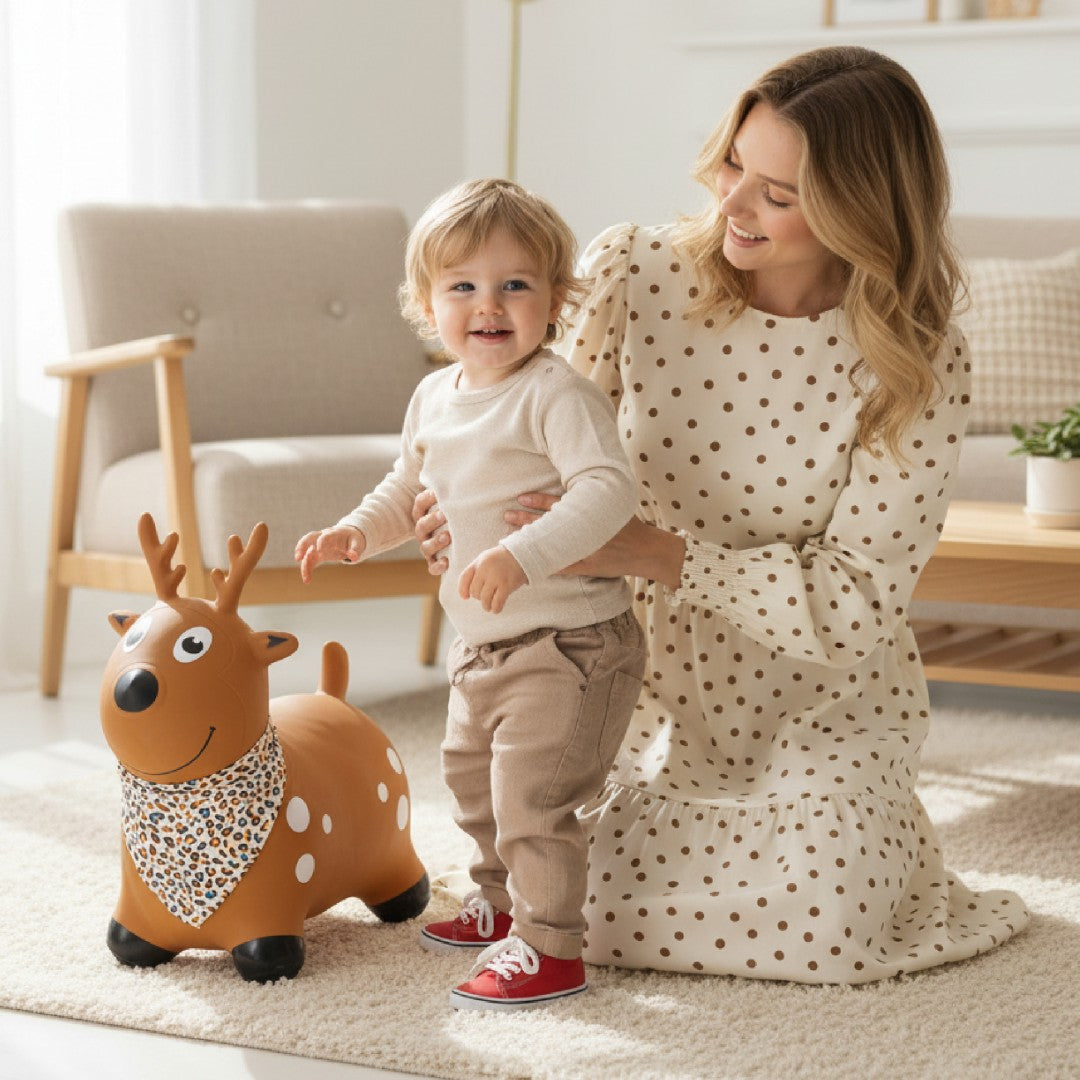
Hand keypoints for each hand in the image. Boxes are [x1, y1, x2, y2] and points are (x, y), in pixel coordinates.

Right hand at [294, 526, 364, 583]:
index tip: (318, 549)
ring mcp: (318, 545)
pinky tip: (307, 580)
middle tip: (299, 557)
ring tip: (303, 574)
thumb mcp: (357, 544)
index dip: (322, 541)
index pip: (325, 535)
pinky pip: (310, 560)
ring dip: (302, 560)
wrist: (349, 537)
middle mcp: (323, 537)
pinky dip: (307, 569)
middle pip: (310, 538)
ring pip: (306, 550)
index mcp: (334, 534)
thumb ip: (355, 550)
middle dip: (303, 546)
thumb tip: (354, 558)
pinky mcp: (317, 554)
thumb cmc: (353, 540)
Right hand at [412, 489, 450, 575]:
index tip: (435, 494)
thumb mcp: (453, 500)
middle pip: (421, 526)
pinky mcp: (435, 562)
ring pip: (425, 547)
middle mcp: (424, 531)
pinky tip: (447, 563)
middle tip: (444, 515)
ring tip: (447, 537)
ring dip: (435, 542)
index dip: (425, 500)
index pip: (419, 505)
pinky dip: (437, 566)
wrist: (458, 535)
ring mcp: (428, 547)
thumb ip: (454, 488)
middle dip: (432, 520)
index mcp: (424, 514)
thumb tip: (465, 463)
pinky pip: (432, 566)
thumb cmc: (457, 512)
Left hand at [458, 545, 526, 613]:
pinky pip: (497, 602)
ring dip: (486, 605)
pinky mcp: (506, 585)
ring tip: (488, 606)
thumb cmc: (502, 559)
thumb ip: (475, 572)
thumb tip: (465, 595)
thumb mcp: (485, 559)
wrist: (522, 554)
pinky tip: (496, 609)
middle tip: (485, 597)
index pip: (464, 578)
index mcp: (478, 562)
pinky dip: (495, 608)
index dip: (463, 590)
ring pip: (484, 598)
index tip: (465, 597)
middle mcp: (485, 569)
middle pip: (474, 591)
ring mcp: (496, 577)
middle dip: (478, 597)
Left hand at [504, 493, 685, 587]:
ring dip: (530, 540)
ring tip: (510, 536)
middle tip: (506, 514)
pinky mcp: (585, 566)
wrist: (647, 551)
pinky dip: (544, 564)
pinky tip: (528, 565)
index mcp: (589, 514)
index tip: (521, 497)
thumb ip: (595, 494)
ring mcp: (582, 550)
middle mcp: (583, 531)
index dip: (538, 501)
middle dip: (526, 520)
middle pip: (548, 524)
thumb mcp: (614, 505)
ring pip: (550, 545)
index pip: (558, 505)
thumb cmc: (630, 526)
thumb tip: (575, 480)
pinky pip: (560, 566)